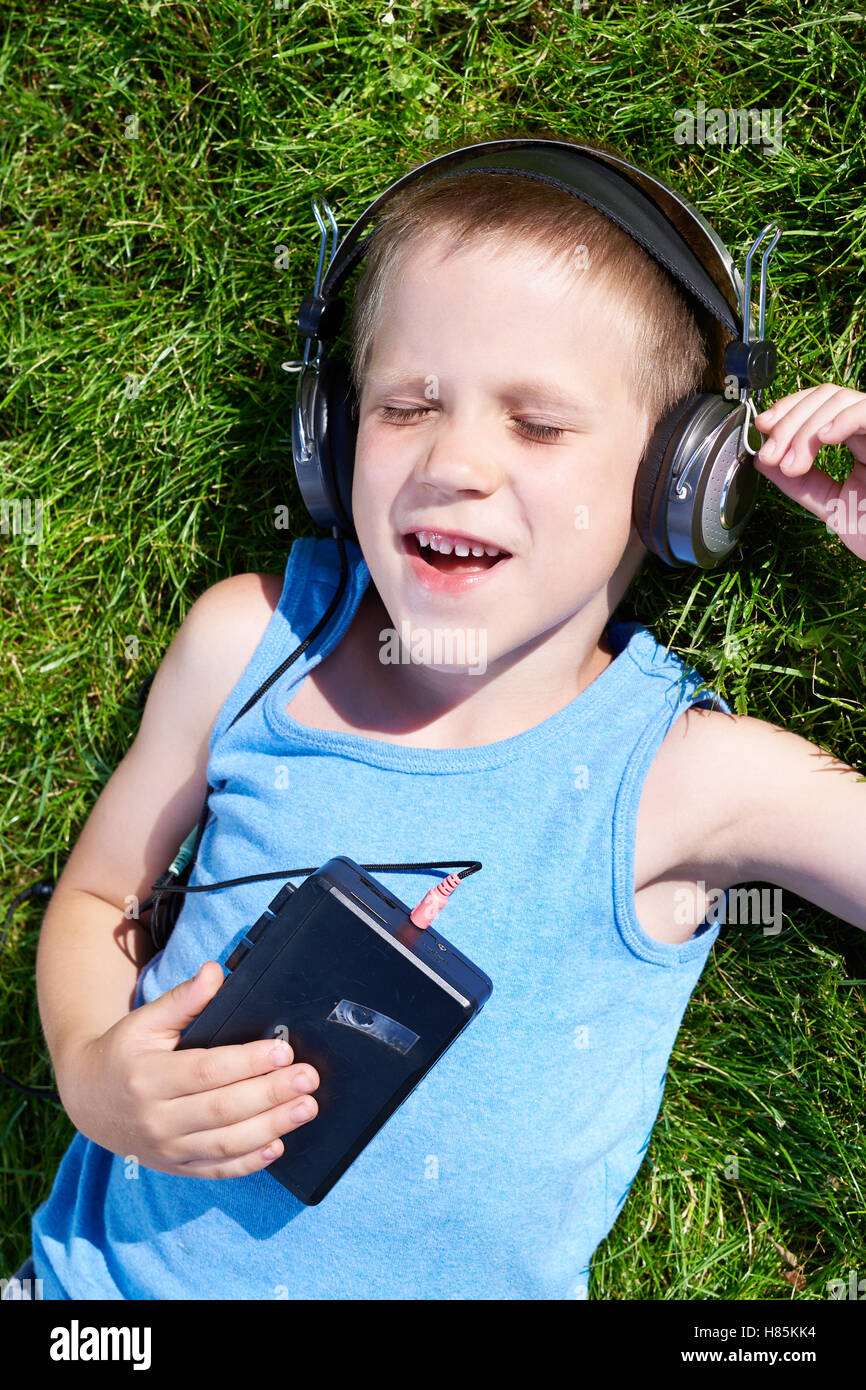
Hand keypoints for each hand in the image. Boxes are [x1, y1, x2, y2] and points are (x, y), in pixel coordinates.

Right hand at [58, 962, 319, 1178]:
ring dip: (271, 1127)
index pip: (207, 1071)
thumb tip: (214, 972)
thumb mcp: (145, 1021)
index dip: (248, 1062)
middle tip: (307, 1079)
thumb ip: (183, 999)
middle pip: (223, 1109)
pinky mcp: (175, 1167)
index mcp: (149, 1076)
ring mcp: (166, 1148)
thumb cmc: (124, 1053)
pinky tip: (277, 1146)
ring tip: (305, 1108)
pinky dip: (248, 1162)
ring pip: (224, 1143)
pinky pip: (216, 1170)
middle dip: (271, 1094)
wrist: (87, 1099)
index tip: (283, 1051)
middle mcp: (156, 1117)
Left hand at [753, 384, 865, 560]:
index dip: (788, 411)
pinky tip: (824, 437)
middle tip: (771, 454)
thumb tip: (763, 461)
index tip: (762, 432)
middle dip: (788, 421)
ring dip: (804, 427)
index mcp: (859, 443)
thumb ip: (800, 484)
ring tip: (792, 464)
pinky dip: (842, 418)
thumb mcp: (831, 507)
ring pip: (841, 399)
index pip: (820, 406)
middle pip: (826, 396)